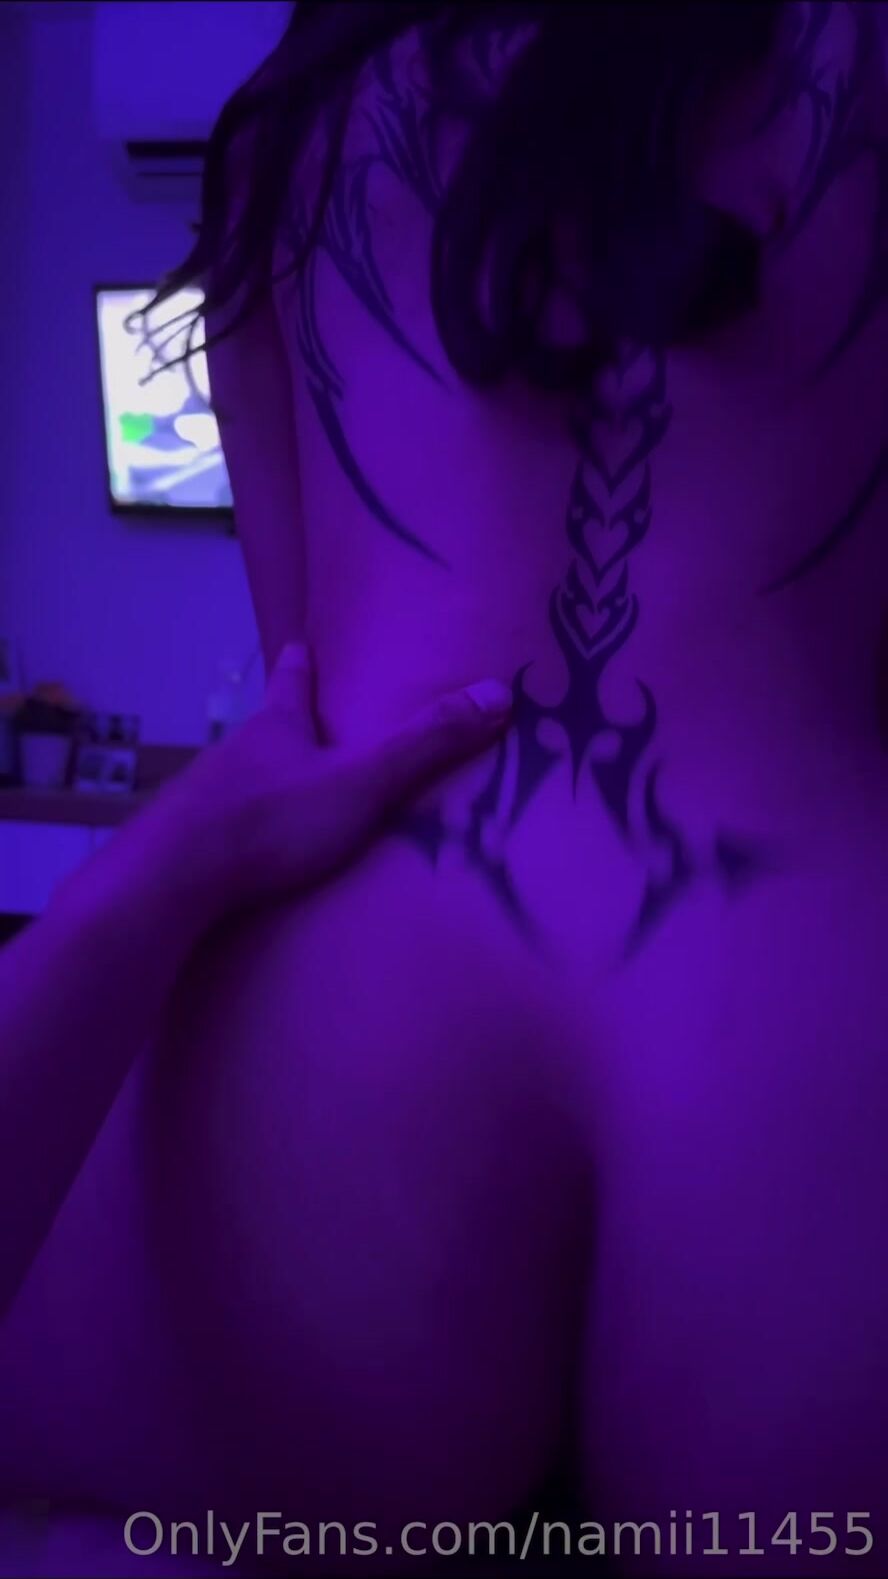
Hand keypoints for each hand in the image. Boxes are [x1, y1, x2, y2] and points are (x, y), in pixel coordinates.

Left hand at [172, 644, 512, 915]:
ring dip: (261, 782)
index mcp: (277, 729)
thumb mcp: (361, 782)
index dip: (298, 663)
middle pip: (261, 730)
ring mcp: (203, 798)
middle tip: (300, 721)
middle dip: (282, 724)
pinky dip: (238, 831)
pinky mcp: (185, 844)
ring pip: (238, 779)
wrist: (171, 878)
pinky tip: (247, 854)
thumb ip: (424, 745)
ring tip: (282, 793)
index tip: (298, 642)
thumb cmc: (270, 821)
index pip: (290, 683)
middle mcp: (235, 754)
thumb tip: (498, 692)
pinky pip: (219, 829)